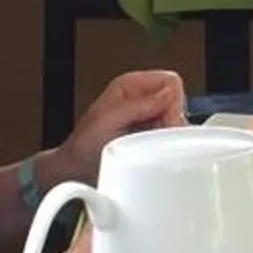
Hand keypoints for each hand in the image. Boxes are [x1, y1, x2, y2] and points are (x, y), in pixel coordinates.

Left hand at [56, 70, 187, 185]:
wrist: (75, 170)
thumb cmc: (82, 147)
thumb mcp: (108, 121)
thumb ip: (138, 105)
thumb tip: (168, 94)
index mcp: (130, 85)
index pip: (170, 81)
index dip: (172, 102)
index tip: (165, 122)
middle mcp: (140, 97)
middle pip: (177, 101)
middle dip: (171, 120)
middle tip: (155, 136)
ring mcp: (146, 116)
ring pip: (176, 118)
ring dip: (168, 133)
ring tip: (148, 144)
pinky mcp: (149, 133)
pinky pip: (170, 134)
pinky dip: (166, 143)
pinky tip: (151, 150)